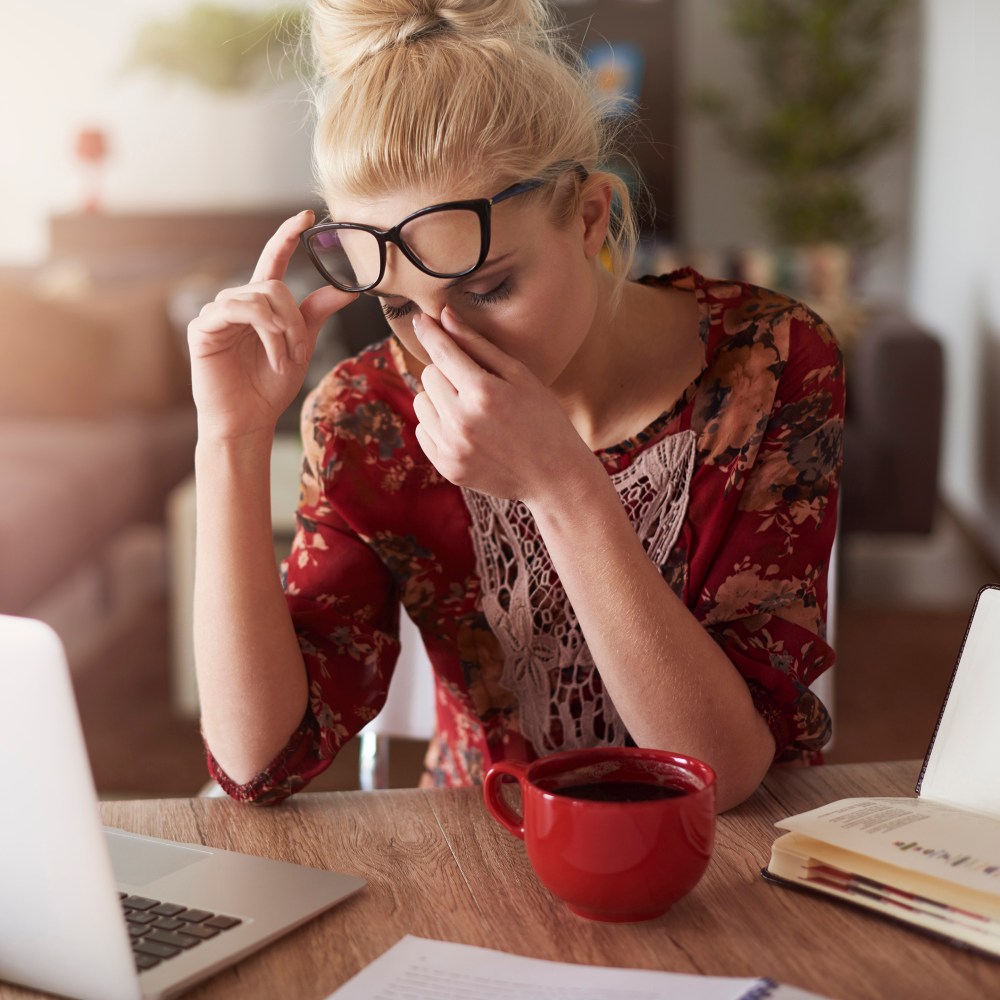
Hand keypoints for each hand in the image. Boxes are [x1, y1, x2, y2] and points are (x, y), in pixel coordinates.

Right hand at [188, 210, 357, 440]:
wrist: (248, 421)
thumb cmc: (269, 387)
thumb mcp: (301, 346)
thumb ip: (316, 315)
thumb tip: (346, 289)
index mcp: (260, 305)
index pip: (274, 260)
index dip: (287, 236)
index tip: (307, 216)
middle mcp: (236, 303)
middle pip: (275, 286)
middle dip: (295, 320)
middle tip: (299, 352)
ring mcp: (216, 313)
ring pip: (259, 297)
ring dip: (282, 331)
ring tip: (285, 360)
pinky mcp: (202, 327)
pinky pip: (238, 311)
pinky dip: (265, 334)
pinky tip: (271, 358)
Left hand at [411, 307, 595, 503]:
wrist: (555, 477)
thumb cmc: (544, 418)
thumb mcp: (519, 375)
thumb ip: (478, 345)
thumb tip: (444, 316)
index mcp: (483, 392)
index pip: (442, 351)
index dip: (430, 332)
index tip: (421, 319)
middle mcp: (461, 420)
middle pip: (428, 375)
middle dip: (446, 372)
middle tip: (475, 384)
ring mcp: (452, 447)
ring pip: (420, 402)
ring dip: (439, 399)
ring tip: (470, 409)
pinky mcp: (447, 466)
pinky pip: (422, 430)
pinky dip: (438, 425)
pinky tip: (466, 430)